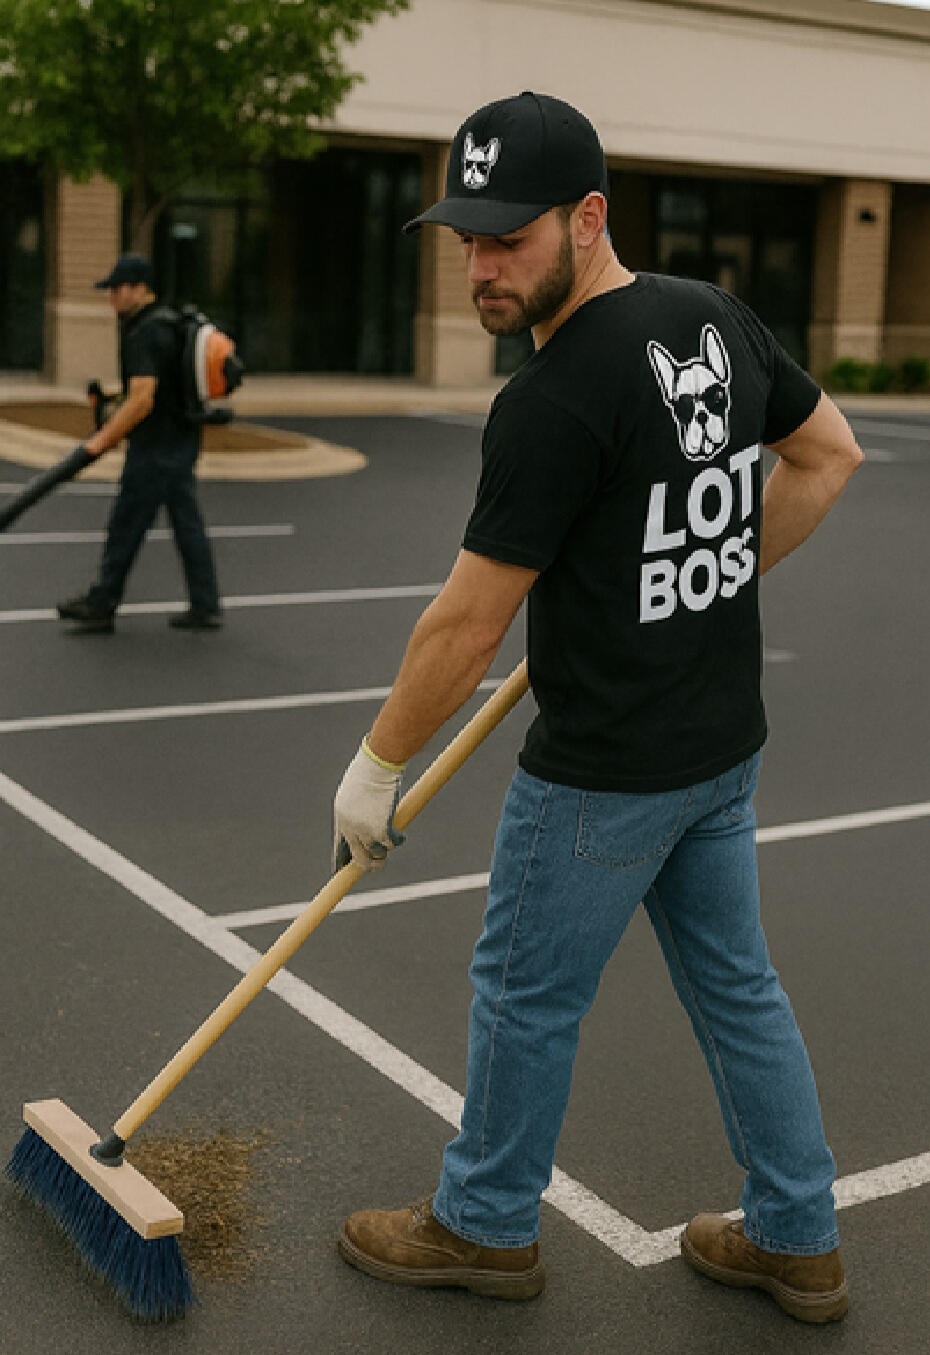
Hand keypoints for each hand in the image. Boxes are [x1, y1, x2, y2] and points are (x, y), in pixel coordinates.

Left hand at [332, 738, 405, 871]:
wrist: (378, 762)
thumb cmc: (369, 769)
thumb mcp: (356, 791)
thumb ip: (357, 809)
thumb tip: (366, 826)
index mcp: (340, 816)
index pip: (340, 845)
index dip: (343, 859)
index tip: (346, 869)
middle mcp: (349, 826)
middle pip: (358, 856)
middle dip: (368, 864)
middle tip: (378, 864)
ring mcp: (365, 829)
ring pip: (377, 852)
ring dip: (386, 849)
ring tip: (393, 840)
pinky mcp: (381, 829)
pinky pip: (392, 844)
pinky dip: (399, 840)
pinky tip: (402, 835)